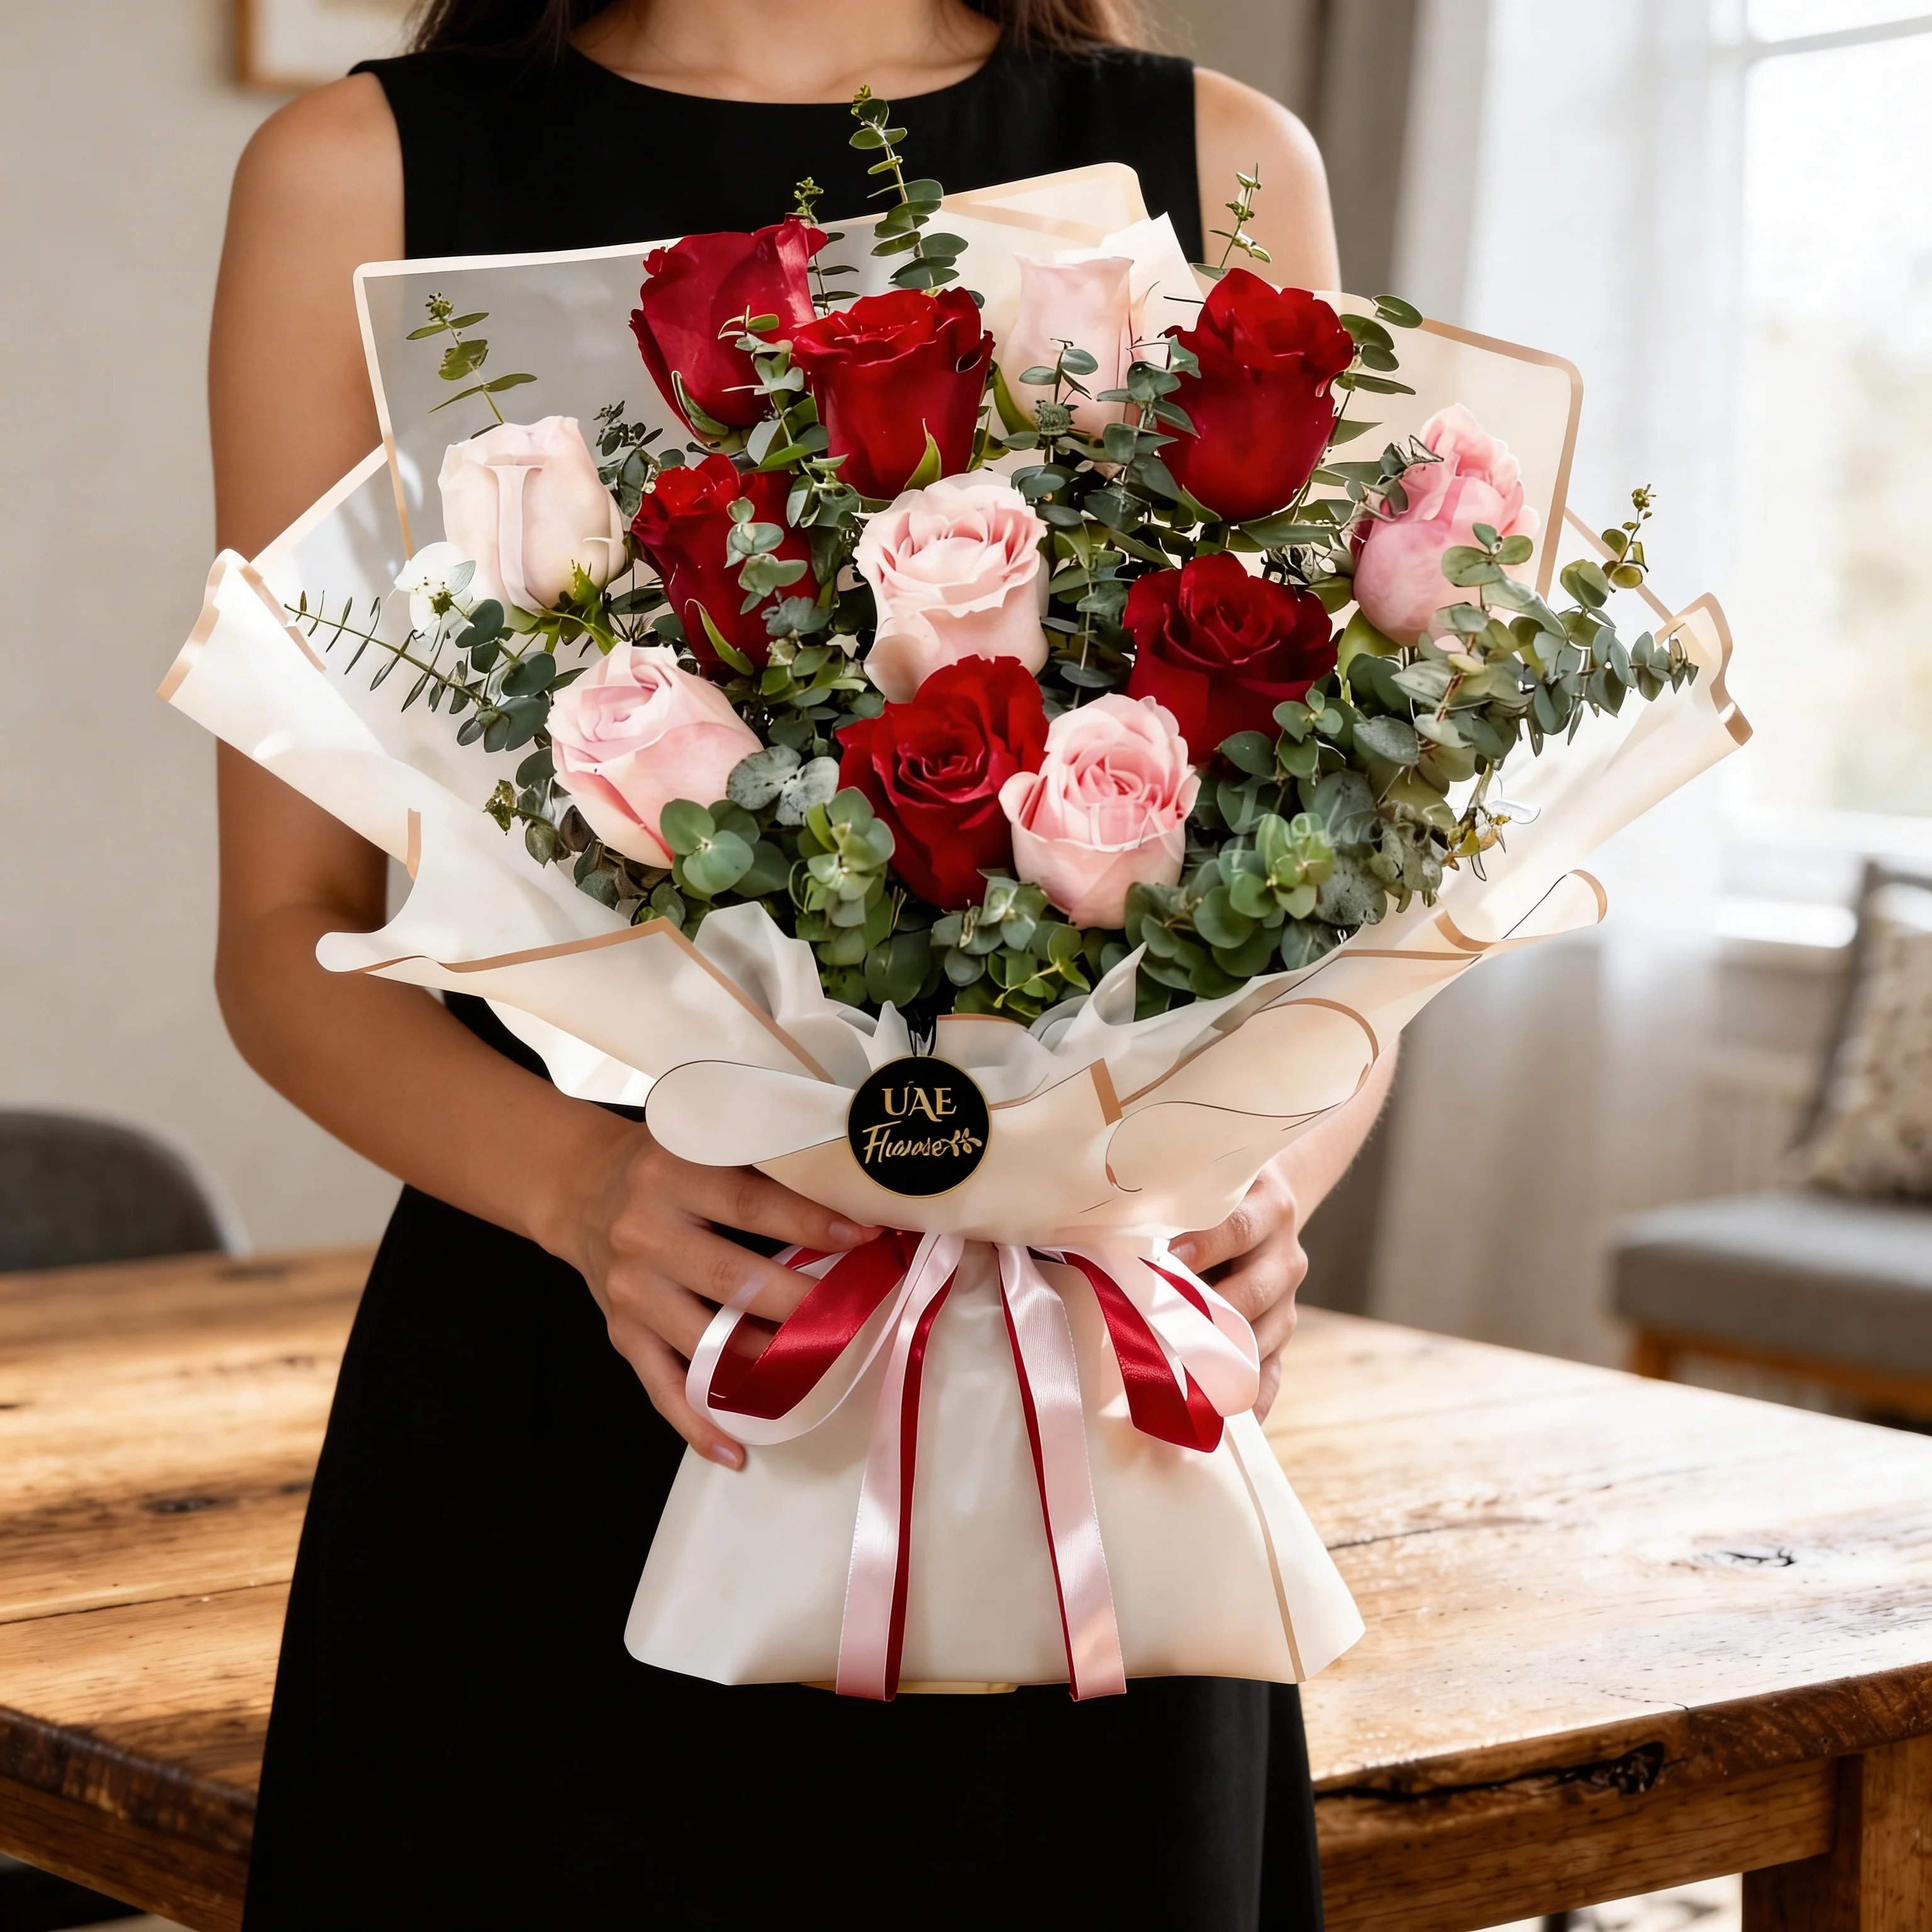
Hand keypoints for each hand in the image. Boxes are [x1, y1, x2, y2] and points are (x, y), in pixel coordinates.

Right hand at [547, 1120, 879, 1467]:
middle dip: (801, 1301)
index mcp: (671, 1175)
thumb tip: (852, 1198)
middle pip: (732, 1278)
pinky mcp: (621, 1334)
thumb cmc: (663, 1169)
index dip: (811, 1223)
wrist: (580, 1190)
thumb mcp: (699, 1147)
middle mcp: (644, 1234)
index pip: (750, 1204)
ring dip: (766, 1364)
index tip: (867, 1238)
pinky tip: (735, 1450)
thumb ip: (761, 1170)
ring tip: (824, 1371)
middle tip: (857, 1312)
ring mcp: (631, 1291)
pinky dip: (697, 1424)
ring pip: (704, 1342)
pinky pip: (661, 1388)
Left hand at [1170, 1158, 1306, 1420]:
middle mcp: (1285, 1256)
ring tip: (1179, 1381)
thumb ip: (1174, 1202)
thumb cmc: (1217, 1193)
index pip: (1237, 1228)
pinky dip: (1251, 1401)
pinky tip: (1224, 1421)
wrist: (1271, 1202)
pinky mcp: (1282, 1333)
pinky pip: (1273, 1374)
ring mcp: (1288, 1300)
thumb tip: (1109, 1227)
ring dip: (1221, 1361)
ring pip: (1263, 1338)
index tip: (1169, 1260)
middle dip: (1207, 1314)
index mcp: (1268, 1207)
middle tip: (1161, 1331)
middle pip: (1252, 1291)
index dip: (1204, 1245)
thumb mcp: (1207, 1184)